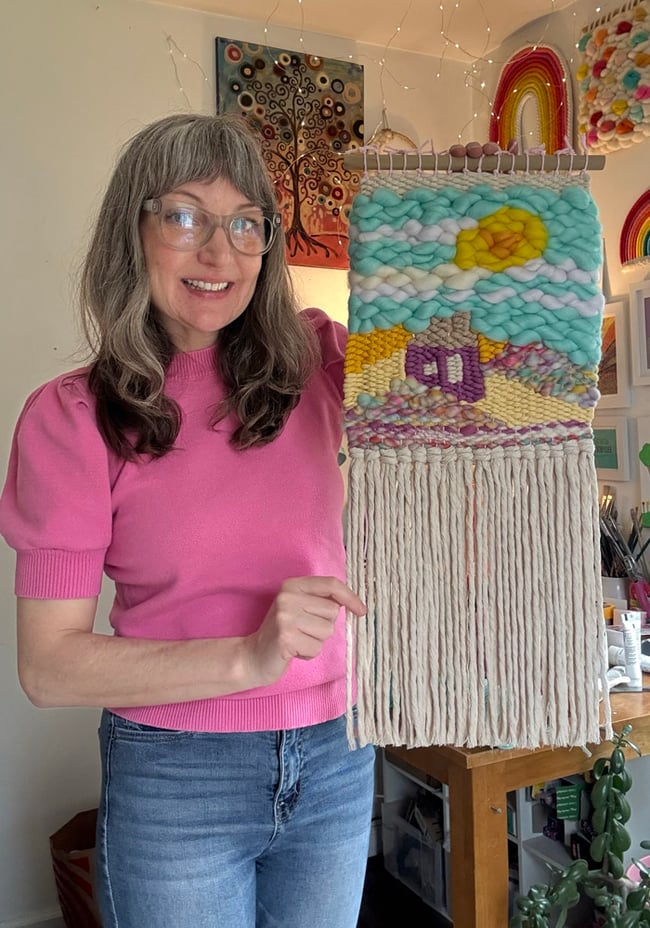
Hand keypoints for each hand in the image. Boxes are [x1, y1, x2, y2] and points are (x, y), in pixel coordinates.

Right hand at [246, 576, 365, 686]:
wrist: (253, 655)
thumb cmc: (283, 632)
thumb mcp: (299, 607)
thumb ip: (320, 601)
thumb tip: (353, 604)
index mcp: (293, 585)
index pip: (331, 584)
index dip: (350, 597)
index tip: (361, 611)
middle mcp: (288, 597)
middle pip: (333, 611)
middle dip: (324, 626)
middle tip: (303, 631)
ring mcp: (285, 616)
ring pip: (327, 631)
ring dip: (317, 641)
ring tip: (298, 641)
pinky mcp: (286, 637)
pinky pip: (317, 647)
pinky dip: (309, 654)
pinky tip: (294, 651)